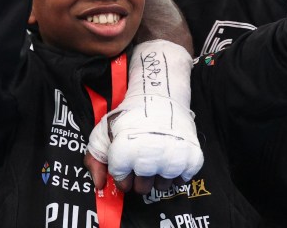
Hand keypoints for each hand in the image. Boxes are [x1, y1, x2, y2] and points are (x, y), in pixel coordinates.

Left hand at [85, 41, 202, 193]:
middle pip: (142, 188)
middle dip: (138, 177)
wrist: (158, 97)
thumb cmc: (128, 117)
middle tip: (139, 160)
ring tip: (155, 158)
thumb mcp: (103, 132)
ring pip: (162, 187)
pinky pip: (182, 180)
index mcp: (125, 153)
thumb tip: (100, 184)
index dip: (121, 174)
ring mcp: (172, 160)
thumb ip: (94, 160)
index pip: (122, 183)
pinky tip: (169, 158)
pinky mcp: (191, 159)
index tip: (124, 165)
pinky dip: (176, 173)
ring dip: (157, 177)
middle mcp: (149, 159)